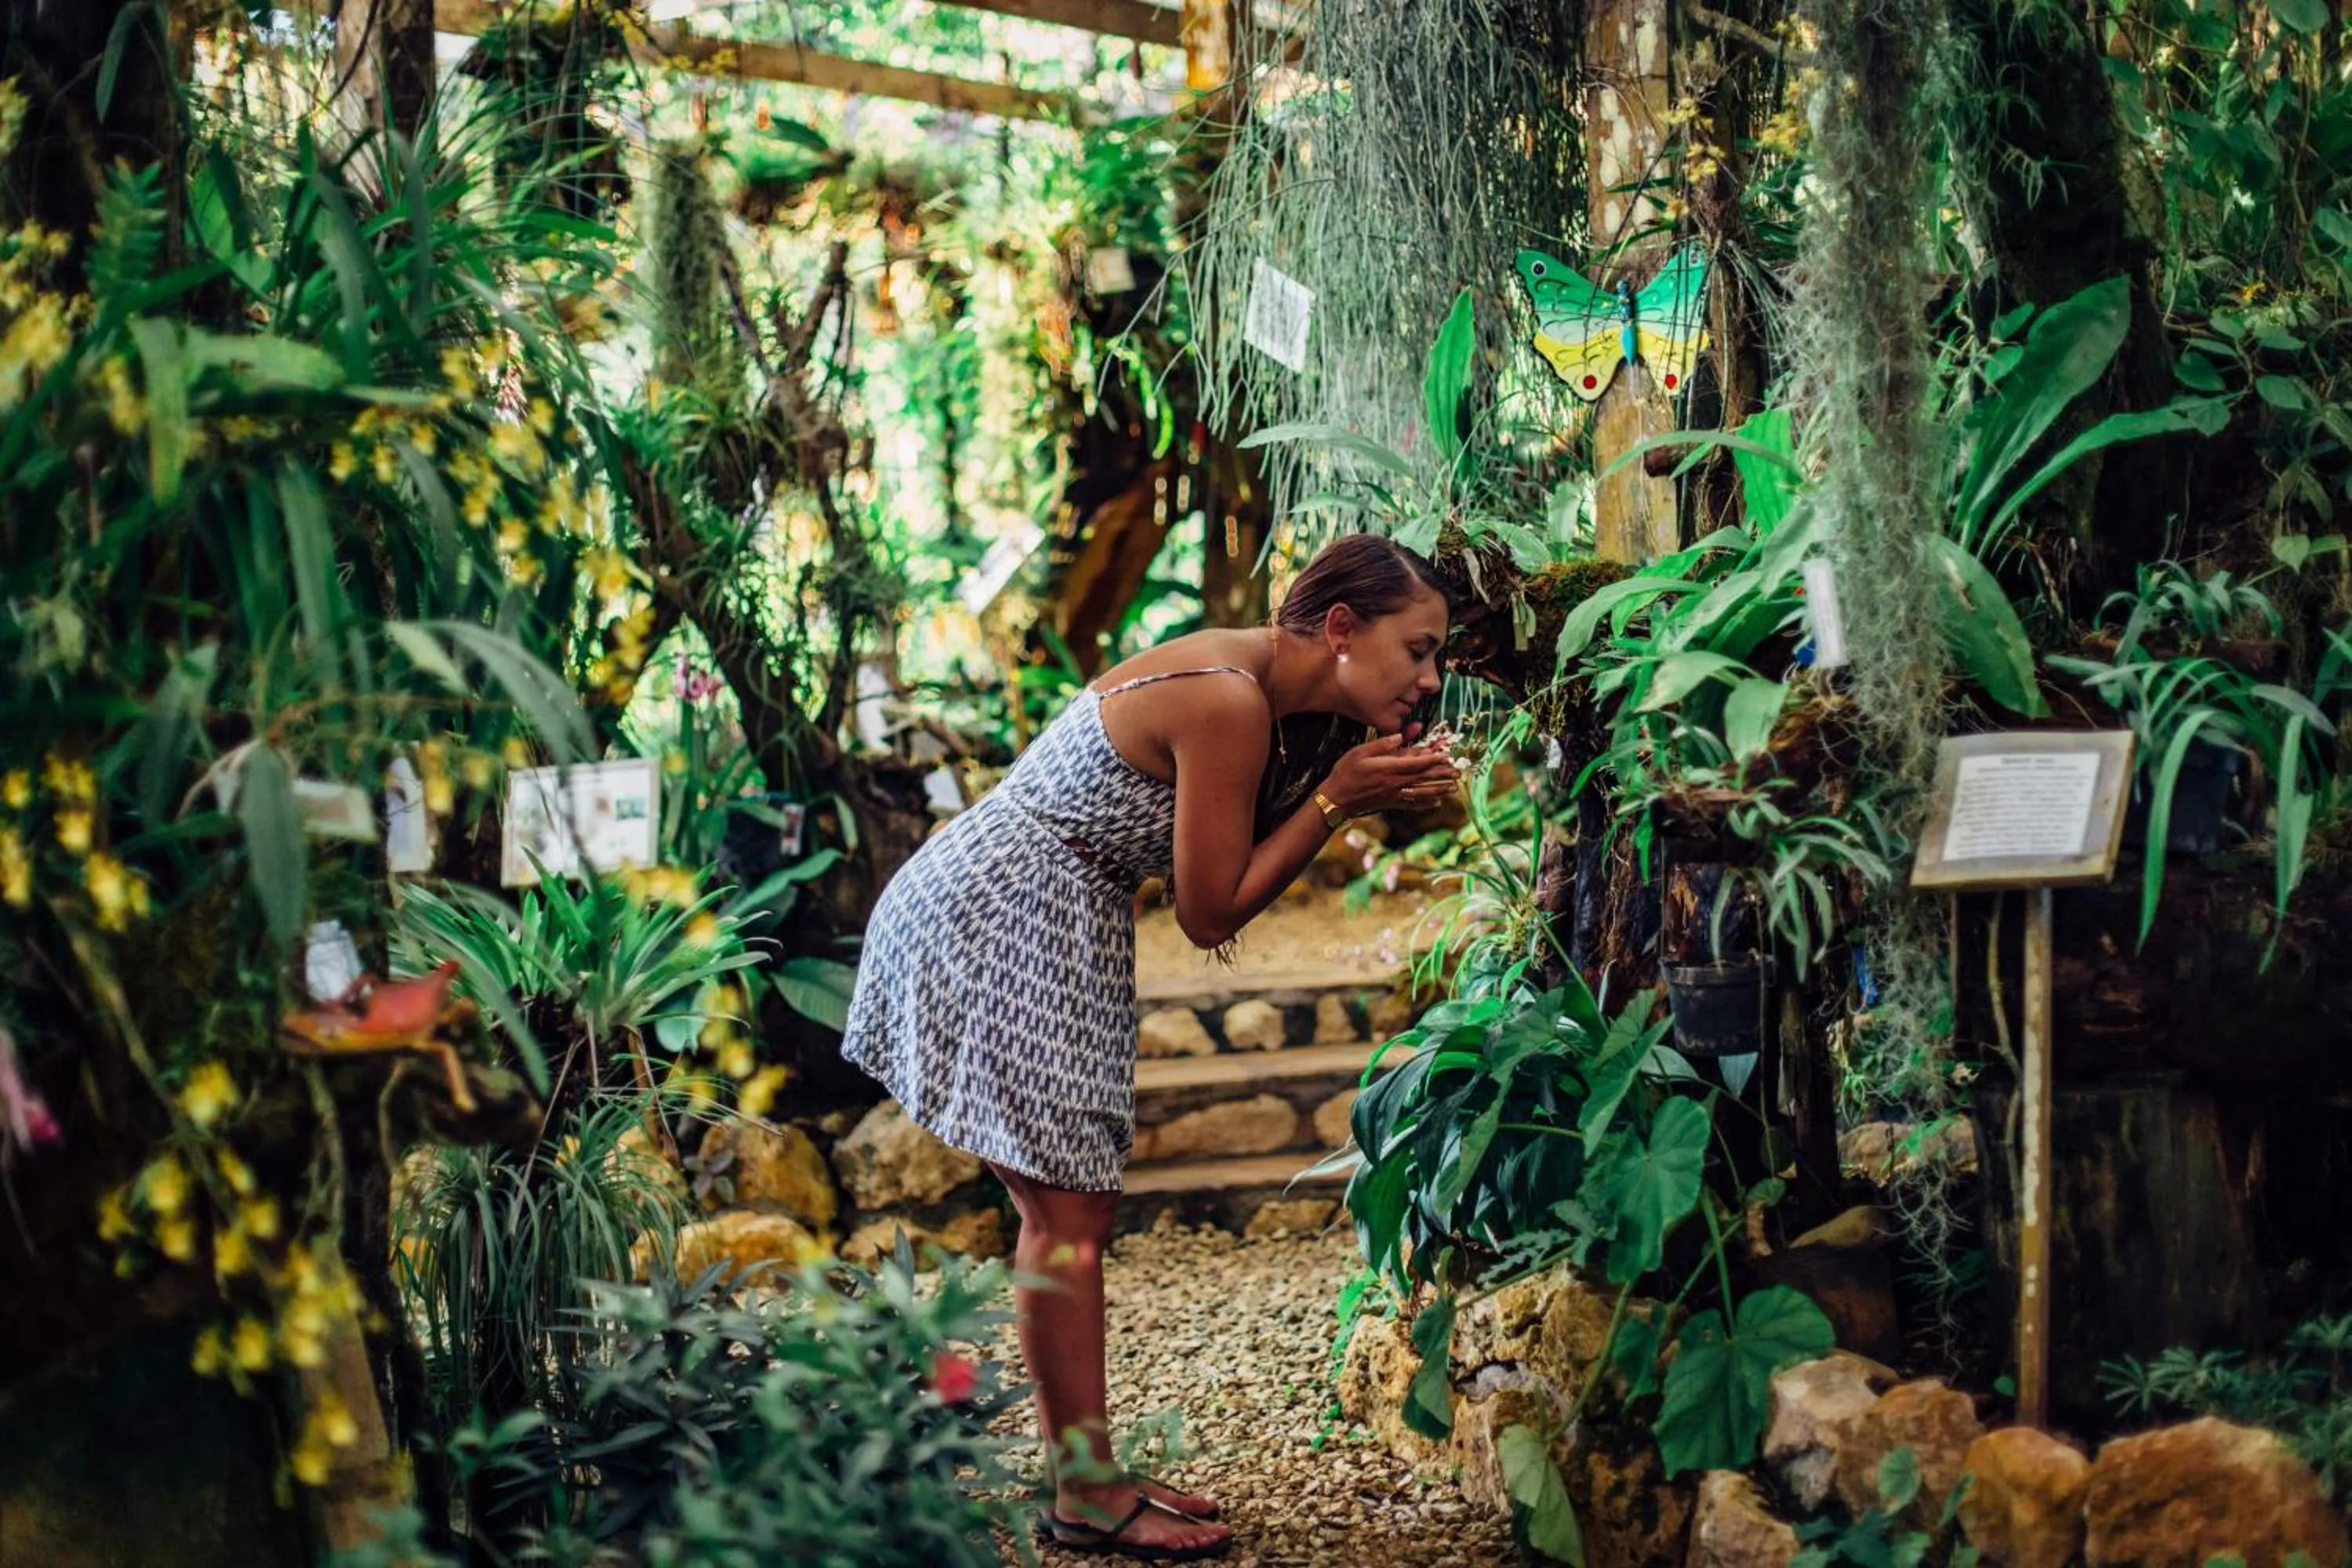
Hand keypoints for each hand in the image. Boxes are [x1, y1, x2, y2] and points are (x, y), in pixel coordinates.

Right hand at [1323, 732, 1460, 817]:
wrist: (1336, 799)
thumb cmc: (1345, 773)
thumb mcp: (1360, 752)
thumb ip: (1382, 744)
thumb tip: (1399, 736)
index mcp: (1388, 768)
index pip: (1416, 763)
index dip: (1433, 759)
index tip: (1447, 756)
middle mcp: (1395, 783)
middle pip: (1423, 777)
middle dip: (1442, 774)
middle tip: (1458, 772)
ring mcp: (1394, 795)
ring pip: (1421, 792)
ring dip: (1439, 789)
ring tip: (1453, 788)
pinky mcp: (1391, 803)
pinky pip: (1412, 803)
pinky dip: (1425, 803)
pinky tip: (1436, 803)